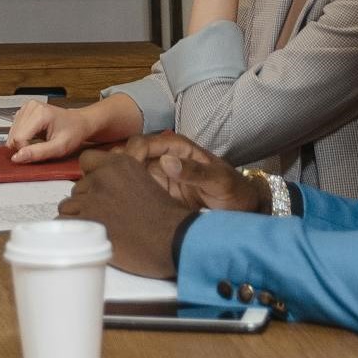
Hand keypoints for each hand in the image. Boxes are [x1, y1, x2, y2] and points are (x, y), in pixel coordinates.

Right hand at [5, 101, 95, 162]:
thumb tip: (17, 157)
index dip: (26, 151)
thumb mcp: (59, 148)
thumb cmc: (73, 133)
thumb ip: (38, 153)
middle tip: (40, 148)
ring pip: (12, 133)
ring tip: (39, 142)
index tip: (39, 153)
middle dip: (24, 146)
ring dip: (23, 142)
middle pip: (14, 135)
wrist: (80, 122)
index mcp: (40, 114)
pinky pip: (15, 129)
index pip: (19, 138)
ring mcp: (27, 107)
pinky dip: (22, 136)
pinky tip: (34, 136)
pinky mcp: (24, 110)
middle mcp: (31, 107)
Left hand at [56, 149, 191, 277]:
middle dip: (87, 201)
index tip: (99, 190)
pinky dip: (73, 231)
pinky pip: (64, 223)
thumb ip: (124, 179)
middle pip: (78, 188)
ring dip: (80, 217)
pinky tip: (89, 237)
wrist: (173, 239)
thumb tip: (110, 188)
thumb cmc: (167, 217)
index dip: (91, 176)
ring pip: (68, 206)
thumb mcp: (148, 183)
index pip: (86, 160)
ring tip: (99, 228)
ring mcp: (91, 200)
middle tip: (105, 216)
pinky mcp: (85, 221)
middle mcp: (101, 177)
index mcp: (118, 164)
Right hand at [121, 132, 268, 213]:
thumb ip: (194, 171)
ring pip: (127, 175)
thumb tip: (165, 161)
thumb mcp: (218, 181)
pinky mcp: (155, 196)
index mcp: (176, 147)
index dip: (131, 155)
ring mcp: (157, 178)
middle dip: (117, 168)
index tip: (127, 173)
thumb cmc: (234, 191)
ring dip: (118, 184)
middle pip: (128, 157)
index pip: (142, 143)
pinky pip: (134, 193)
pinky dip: (126, 198)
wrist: (242, 214)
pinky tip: (122, 208)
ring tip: (115, 200)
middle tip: (115, 189)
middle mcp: (162, 158)